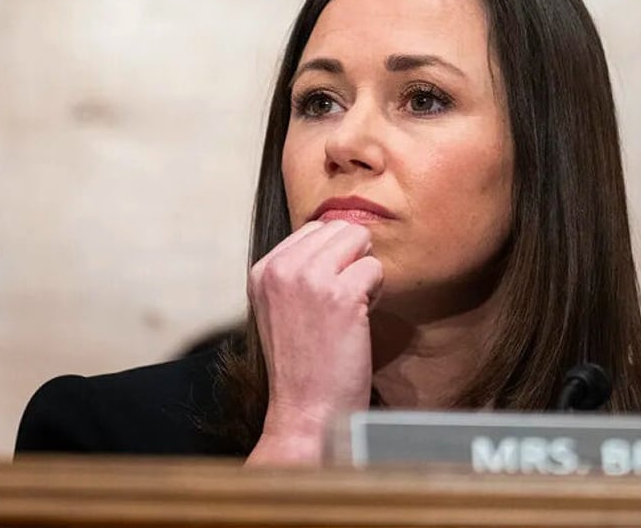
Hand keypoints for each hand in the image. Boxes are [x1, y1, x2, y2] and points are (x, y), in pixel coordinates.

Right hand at [245, 220, 382, 464]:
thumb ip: (298, 270)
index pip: (314, 228)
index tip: (326, 294)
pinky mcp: (341, 295)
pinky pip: (376, 269)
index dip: (333, 256)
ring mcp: (310, 279)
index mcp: (263, 270)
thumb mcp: (280, 308)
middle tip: (343, 301)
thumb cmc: (303, 364)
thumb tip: (338, 234)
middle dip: (352, 259)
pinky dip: (377, 293)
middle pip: (340, 228)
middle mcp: (281, 268)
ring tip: (351, 310)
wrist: (307, 412)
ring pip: (360, 241)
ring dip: (365, 274)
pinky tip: (359, 321)